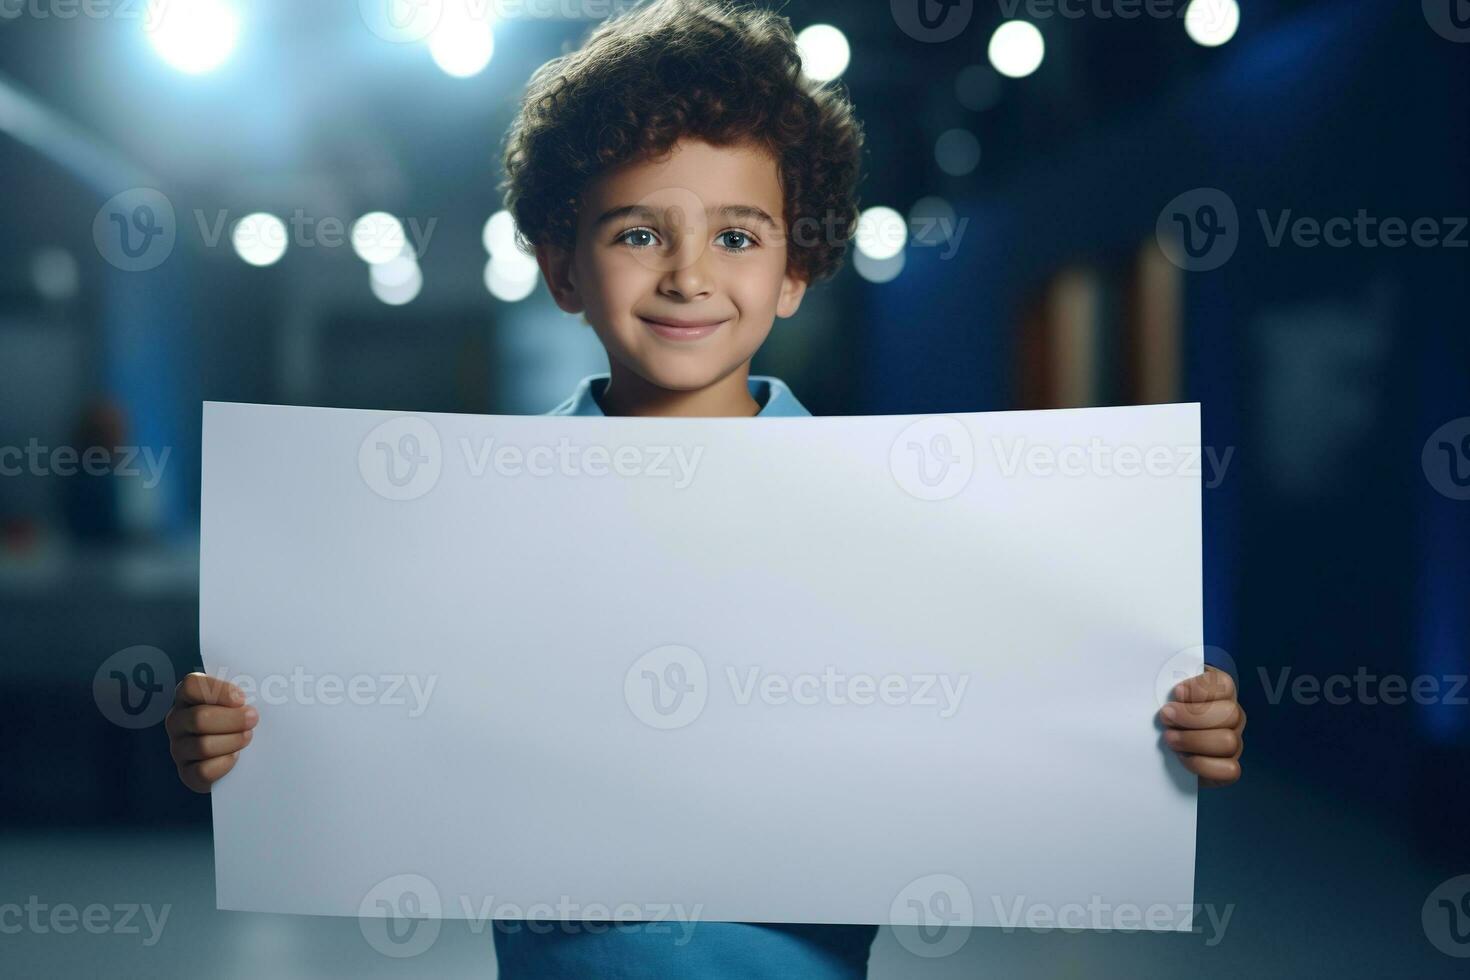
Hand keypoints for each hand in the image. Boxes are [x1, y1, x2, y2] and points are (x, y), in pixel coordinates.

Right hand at [165, 673, 257, 792]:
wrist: (242, 756)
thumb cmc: (241, 718)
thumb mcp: (241, 700)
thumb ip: (247, 691)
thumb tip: (266, 688)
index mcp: (188, 697)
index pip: (191, 685)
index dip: (219, 691)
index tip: (242, 699)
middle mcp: (178, 721)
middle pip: (199, 718)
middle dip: (233, 719)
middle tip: (253, 719)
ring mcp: (179, 747)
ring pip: (203, 746)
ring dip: (232, 741)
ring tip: (247, 737)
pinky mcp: (186, 773)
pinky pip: (203, 770)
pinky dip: (225, 764)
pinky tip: (236, 756)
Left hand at [1159, 666, 1243, 787]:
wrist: (1167, 739)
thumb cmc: (1168, 708)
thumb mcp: (1167, 690)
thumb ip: (1168, 682)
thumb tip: (1161, 682)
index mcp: (1222, 691)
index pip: (1224, 685)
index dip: (1200, 689)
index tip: (1176, 692)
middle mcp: (1233, 716)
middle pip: (1229, 714)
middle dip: (1192, 716)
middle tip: (1166, 716)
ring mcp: (1234, 742)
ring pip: (1228, 741)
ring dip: (1193, 740)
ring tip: (1169, 737)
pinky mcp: (1228, 767)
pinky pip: (1229, 770)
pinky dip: (1202, 764)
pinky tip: (1182, 757)